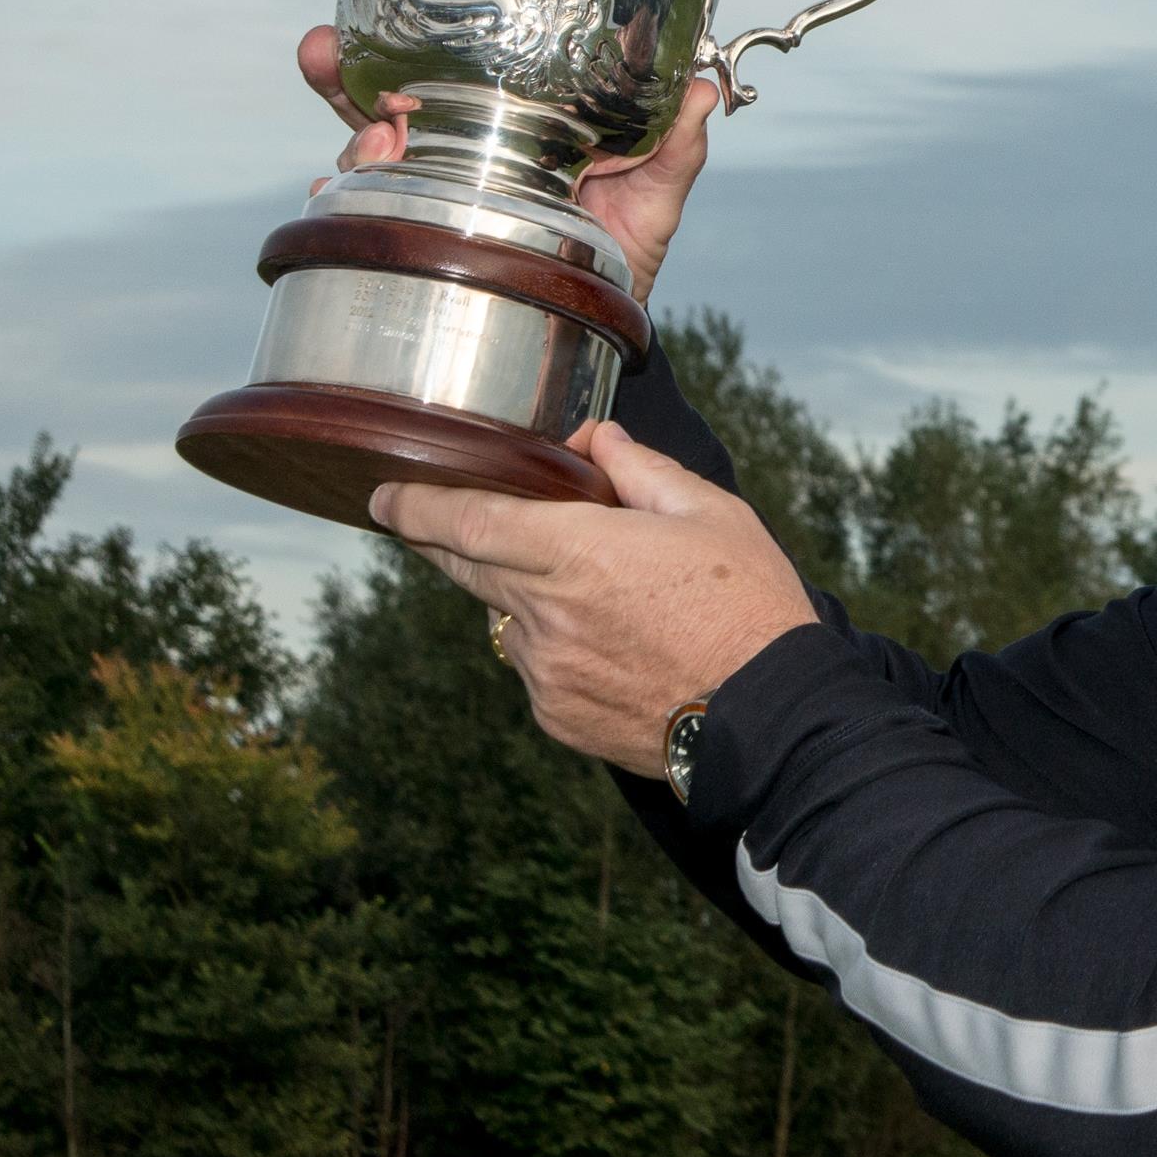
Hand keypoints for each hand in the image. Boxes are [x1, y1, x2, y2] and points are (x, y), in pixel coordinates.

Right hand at [298, 26, 717, 303]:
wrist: (605, 322)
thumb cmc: (626, 244)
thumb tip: (702, 90)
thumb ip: (673, 146)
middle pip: (383, 99)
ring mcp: (436, 198)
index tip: (363, 23)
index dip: (403, 39)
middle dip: (342, 74)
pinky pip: (370, 224)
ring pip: (369, 156)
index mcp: (509, 121)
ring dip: (354, 141)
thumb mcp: (655, 191)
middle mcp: (459, 151)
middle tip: (324, 54)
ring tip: (371, 143)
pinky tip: (338, 198)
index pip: (449, 66)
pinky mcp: (425, 245)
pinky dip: (348, 209)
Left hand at [370, 423, 818, 774]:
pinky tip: (615, 647)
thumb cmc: (750, 607)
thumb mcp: (710, 514)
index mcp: (579, 552)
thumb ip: (640, 470)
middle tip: (427, 520)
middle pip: (466, 567)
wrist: (772, 718)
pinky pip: (535, 667)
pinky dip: (555, 647)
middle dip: (441, 539)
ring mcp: (546, 672)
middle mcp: (547, 614)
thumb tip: (596, 437)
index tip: (384, 495)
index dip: (415, 506)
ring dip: (527, 596)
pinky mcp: (557, 716)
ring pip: (508, 617)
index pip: (466, 521)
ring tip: (602, 599)